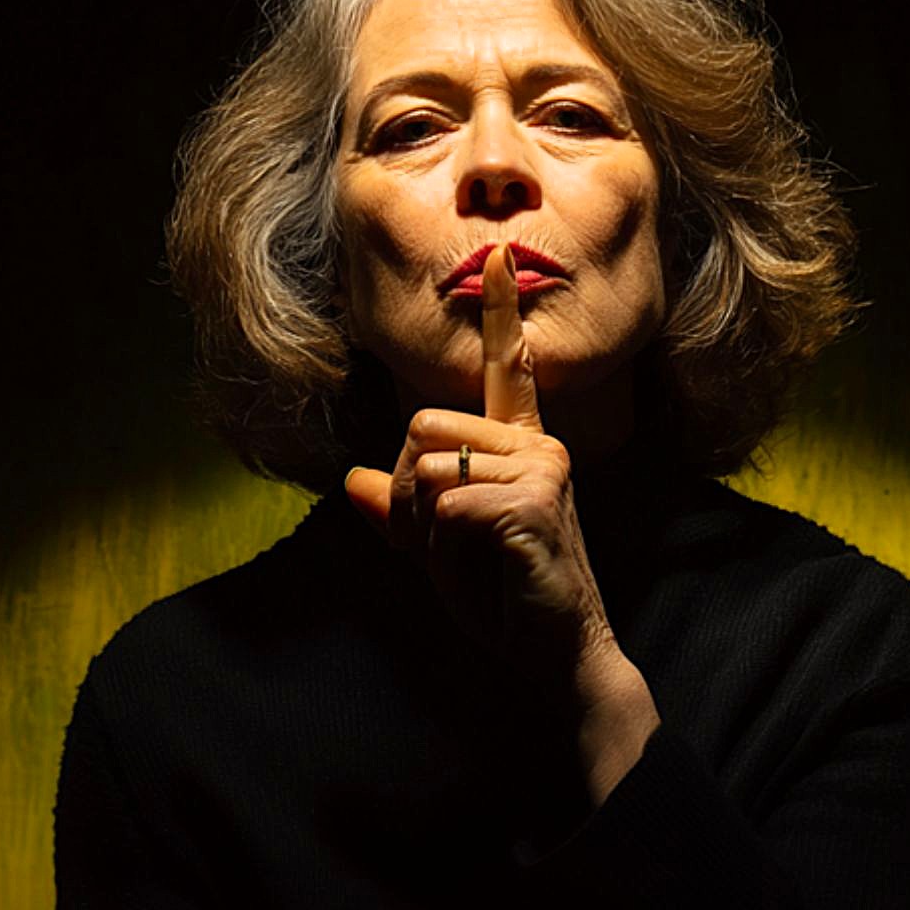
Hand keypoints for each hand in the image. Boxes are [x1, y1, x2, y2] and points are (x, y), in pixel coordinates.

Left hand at [344, 244, 656, 751]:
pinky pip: (445, 505)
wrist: (555, 653)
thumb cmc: (505, 598)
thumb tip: (354, 483)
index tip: (496, 257)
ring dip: (425, 526)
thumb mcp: (442, 550)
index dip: (499, 313)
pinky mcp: (534, 501)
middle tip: (445, 542)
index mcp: (520, 446)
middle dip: (410, 490)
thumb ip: (405, 511)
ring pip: (427, 466)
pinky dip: (443, 548)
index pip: (506, 367)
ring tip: (468, 558)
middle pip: (420, 424)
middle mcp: (537, 444)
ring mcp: (541, 468)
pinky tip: (484, 568)